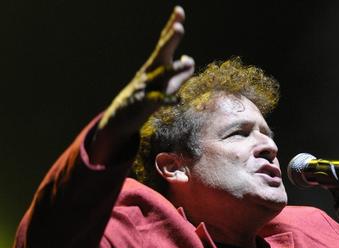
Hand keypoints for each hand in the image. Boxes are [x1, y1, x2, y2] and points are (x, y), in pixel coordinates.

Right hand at [91, 6, 194, 163]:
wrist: (121, 118)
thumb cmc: (147, 98)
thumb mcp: (166, 84)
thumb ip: (180, 73)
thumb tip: (189, 59)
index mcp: (155, 65)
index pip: (165, 42)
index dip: (171, 26)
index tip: (179, 10)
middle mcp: (151, 71)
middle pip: (161, 52)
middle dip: (170, 40)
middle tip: (179, 26)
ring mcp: (147, 86)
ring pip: (162, 76)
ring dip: (174, 70)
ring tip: (186, 65)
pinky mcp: (145, 103)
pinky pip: (158, 100)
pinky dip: (168, 100)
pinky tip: (179, 100)